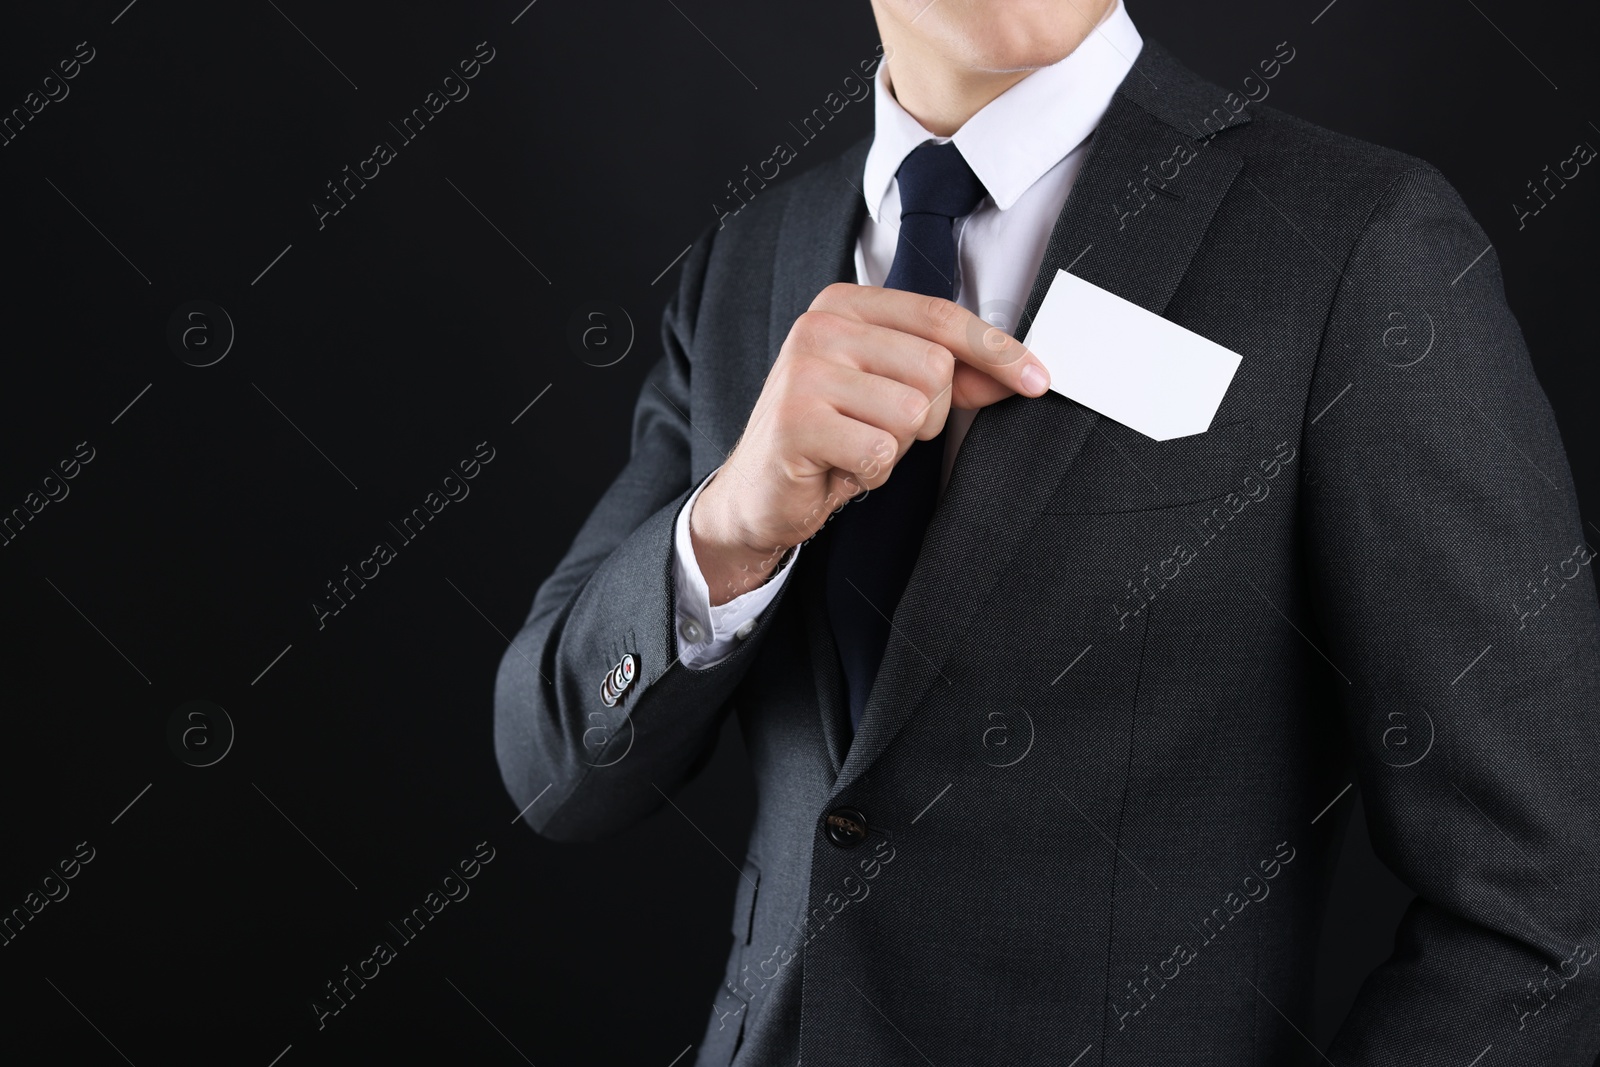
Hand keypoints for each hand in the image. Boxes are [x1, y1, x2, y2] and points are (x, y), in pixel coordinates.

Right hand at [689, 282, 1050, 605]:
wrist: (759, 491)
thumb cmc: (831, 435)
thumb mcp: (891, 391)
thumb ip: (952, 374)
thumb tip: (1023, 372)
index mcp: (843, 305)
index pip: (940, 317)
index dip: (997, 349)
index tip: (1039, 379)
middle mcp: (819, 327)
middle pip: (934, 367)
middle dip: (926, 415)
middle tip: (879, 428)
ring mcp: (803, 373)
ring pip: (911, 412)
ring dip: (897, 446)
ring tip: (856, 446)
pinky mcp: (796, 423)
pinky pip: (881, 452)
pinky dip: (872, 473)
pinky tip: (839, 467)